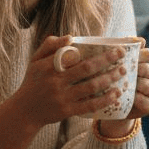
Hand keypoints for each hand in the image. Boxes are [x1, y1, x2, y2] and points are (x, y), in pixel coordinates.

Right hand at [0, 35, 135, 148]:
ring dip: (109, 78)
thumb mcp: (35, 61)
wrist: (25, 111)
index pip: (73, 55)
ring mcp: (62, 97)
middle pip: (86, 69)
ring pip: (91, 87)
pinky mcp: (67, 111)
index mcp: (48, 67)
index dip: (91, 51)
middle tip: (122, 54)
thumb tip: (71, 37)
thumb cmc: (33, 81)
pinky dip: (105, 100)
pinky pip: (90, 105)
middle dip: (107, 61)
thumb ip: (49, 45)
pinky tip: (117, 94)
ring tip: (123, 72)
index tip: (110, 46)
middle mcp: (55, 81)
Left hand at [122, 46, 148, 119]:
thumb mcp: (123, 62)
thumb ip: (131, 48)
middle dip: (134, 70)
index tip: (122, 58)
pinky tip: (126, 96)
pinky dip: (134, 98)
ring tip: (122, 84)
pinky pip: (145, 101)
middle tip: (120, 72)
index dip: (136, 55)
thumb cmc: (121, 78)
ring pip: (148, 85)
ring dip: (133, 84)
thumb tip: (140, 40)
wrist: (117, 103)